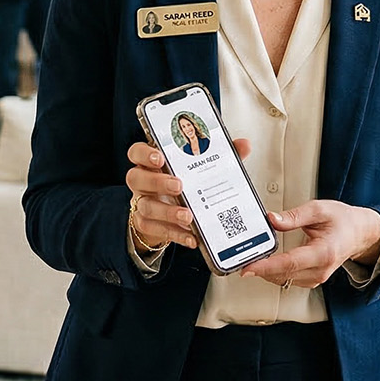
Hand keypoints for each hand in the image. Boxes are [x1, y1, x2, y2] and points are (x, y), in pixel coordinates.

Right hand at [124, 138, 250, 249]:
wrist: (170, 215)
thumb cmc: (184, 184)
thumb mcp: (198, 169)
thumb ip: (218, 156)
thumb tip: (243, 145)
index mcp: (153, 163)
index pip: (137, 152)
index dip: (144, 154)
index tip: (160, 157)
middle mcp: (143, 182)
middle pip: (136, 177)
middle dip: (157, 182)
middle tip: (179, 186)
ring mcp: (142, 203)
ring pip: (146, 206)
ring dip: (168, 211)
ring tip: (188, 216)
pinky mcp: (146, 224)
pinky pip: (156, 230)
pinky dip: (175, 233)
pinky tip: (190, 235)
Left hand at [237, 200, 379, 288]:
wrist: (359, 233)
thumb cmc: (343, 221)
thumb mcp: (319, 209)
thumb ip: (294, 216)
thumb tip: (272, 219)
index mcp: (323, 252)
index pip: (289, 263)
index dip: (266, 266)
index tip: (248, 268)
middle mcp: (320, 270)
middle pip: (283, 274)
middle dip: (259, 268)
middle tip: (240, 258)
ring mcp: (317, 278)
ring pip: (283, 279)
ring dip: (266, 271)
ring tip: (252, 258)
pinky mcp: (312, 280)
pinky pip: (288, 279)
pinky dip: (275, 272)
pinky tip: (267, 263)